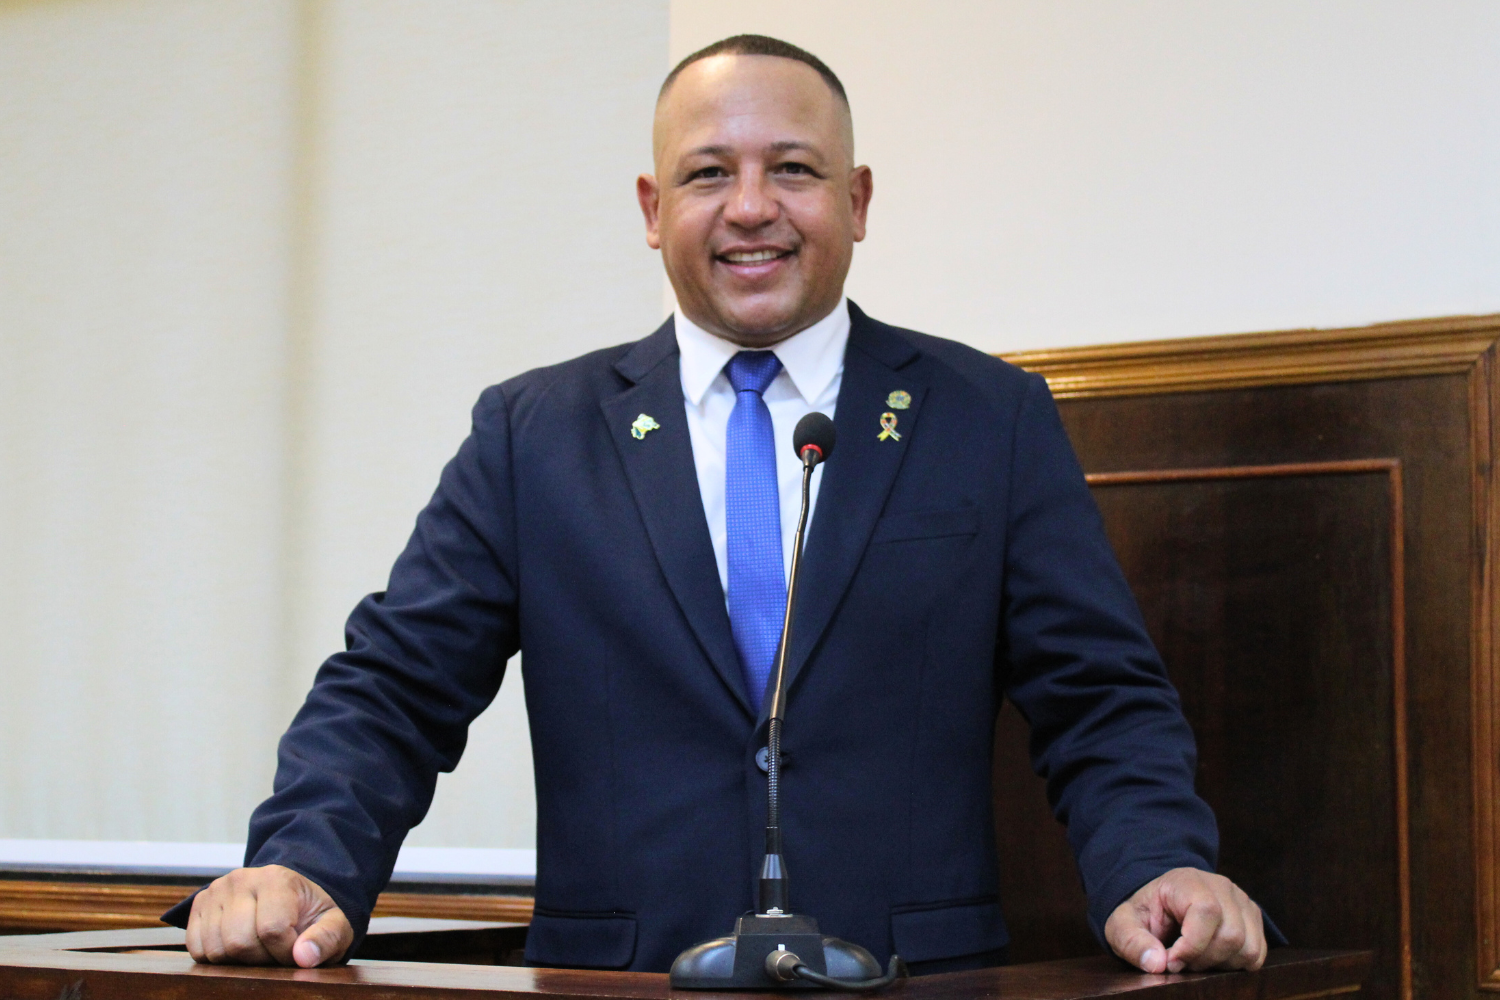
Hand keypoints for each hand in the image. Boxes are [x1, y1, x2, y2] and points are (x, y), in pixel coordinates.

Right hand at [185, 864, 352, 967]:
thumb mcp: (334, 924)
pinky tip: (238, 948)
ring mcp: (216, 890)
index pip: (272, 929)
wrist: (290, 899)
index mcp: (277, 878)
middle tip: (276, 952)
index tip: (296, 952)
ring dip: (239, 961)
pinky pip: (197, 948)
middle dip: (261, 959)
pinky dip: (217, 958)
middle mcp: (241, 879)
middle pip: (240, 942)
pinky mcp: (199, 905)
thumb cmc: (311, 915)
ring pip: (216, 949)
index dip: (285, 953)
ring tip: (259, 948)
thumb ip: (327, 939)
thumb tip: (304, 957)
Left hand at [1105, 867, 1266, 973]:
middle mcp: (1221, 887)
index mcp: (1188, 881)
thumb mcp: (1122, 924)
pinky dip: (1236, 965)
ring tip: (1196, 959)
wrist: (1160, 904)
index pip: (1207, 911)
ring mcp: (1242, 902)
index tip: (1172, 961)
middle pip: (1231, 935)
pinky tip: (1213, 959)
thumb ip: (1132, 941)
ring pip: (1247, 947)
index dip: (1192, 946)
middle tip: (1181, 961)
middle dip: (1204, 959)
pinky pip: (1257, 953)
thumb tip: (1156, 964)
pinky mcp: (1253, 919)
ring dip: (1220, 964)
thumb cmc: (1143, 914)